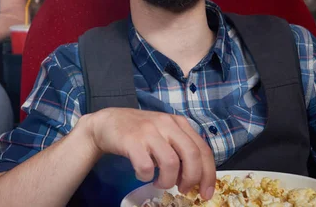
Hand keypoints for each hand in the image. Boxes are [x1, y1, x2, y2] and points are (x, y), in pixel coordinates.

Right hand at [82, 108, 215, 199]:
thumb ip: (179, 147)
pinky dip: (145, 177)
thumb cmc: (138, 131)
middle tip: (183, 190)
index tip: (205, 193)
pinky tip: (141, 174)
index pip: (203, 149)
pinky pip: (146, 167)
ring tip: (158, 182)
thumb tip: (194, 177)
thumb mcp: (163, 132)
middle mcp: (166, 124)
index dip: (208, 175)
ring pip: (171, 163)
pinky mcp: (132, 140)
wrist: (106, 123)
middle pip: (192, 155)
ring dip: (167, 181)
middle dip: (191, 179)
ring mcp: (149, 131)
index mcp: (178, 122)